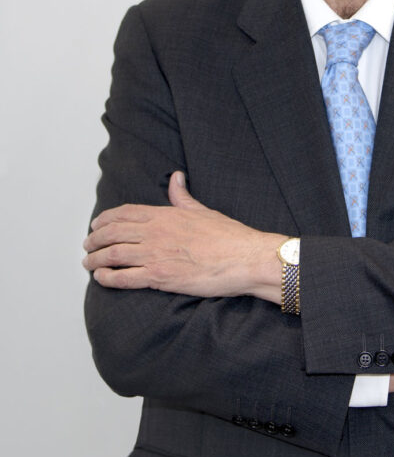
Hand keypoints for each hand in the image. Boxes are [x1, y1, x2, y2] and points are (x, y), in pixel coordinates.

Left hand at [83, 172, 282, 301]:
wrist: (243, 258)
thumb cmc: (228, 237)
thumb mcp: (203, 210)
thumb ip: (183, 196)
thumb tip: (176, 178)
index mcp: (165, 215)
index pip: (124, 213)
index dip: (104, 219)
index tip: (96, 224)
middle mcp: (155, 233)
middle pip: (112, 233)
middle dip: (94, 239)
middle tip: (87, 245)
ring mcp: (155, 255)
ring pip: (112, 254)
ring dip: (94, 259)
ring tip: (88, 263)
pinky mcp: (159, 277)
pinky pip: (124, 278)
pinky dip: (107, 278)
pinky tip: (101, 278)